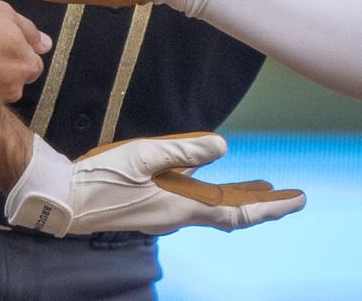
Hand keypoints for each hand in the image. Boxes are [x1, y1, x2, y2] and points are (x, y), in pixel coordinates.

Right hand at [6, 134, 304, 236]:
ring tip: (259, 186)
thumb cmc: (100, 179)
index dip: (270, 206)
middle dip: (261, 203)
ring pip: (211, 207)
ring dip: (237, 198)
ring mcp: (162, 214)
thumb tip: (223, 146)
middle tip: (288, 194)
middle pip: (229, 212)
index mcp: (181, 206)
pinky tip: (205, 180)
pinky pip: (191, 202)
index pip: (237, 211)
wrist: (64, 199)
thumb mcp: (142, 156)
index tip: (297, 200)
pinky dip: (210, 193)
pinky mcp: (148, 208)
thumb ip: (183, 150)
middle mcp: (177, 215)